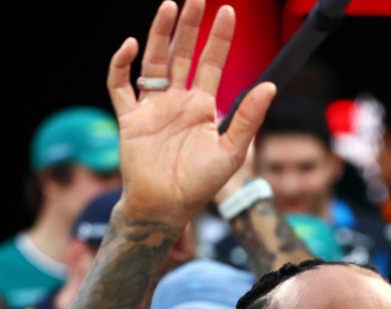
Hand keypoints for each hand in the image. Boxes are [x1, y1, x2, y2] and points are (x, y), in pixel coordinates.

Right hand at [106, 0, 275, 225]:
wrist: (167, 207)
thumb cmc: (200, 184)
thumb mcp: (231, 150)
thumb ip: (248, 118)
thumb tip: (270, 86)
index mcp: (202, 106)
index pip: (211, 62)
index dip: (218, 38)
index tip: (228, 12)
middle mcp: (177, 100)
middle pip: (182, 54)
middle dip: (189, 26)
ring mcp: (152, 107)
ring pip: (154, 61)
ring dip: (160, 35)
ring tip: (170, 7)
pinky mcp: (130, 118)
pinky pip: (120, 86)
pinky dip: (121, 65)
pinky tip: (131, 46)